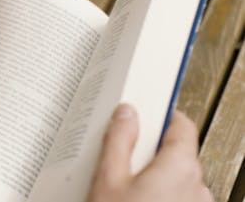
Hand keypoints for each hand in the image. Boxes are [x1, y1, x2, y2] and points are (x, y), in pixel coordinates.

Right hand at [87, 104, 212, 201]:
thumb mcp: (108, 178)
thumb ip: (119, 140)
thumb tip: (126, 114)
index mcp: (181, 167)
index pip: (181, 125)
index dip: (160, 115)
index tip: (143, 111)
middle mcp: (195, 186)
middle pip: (176, 150)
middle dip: (148, 147)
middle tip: (121, 149)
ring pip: (174, 175)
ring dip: (151, 172)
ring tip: (121, 179)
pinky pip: (174, 194)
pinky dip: (156, 190)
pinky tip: (130, 196)